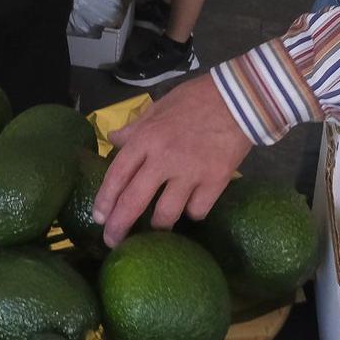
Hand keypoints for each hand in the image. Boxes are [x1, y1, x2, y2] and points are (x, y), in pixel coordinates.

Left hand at [94, 76, 252, 243]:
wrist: (241, 99)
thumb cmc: (197, 98)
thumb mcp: (160, 106)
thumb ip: (135, 128)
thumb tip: (113, 139)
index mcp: (146, 138)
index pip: (117, 175)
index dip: (105, 200)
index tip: (99, 217)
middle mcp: (163, 159)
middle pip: (134, 201)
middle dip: (119, 226)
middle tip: (113, 241)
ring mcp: (191, 172)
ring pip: (166, 214)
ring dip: (158, 226)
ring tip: (157, 229)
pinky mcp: (215, 181)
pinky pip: (197, 210)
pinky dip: (192, 212)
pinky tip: (191, 207)